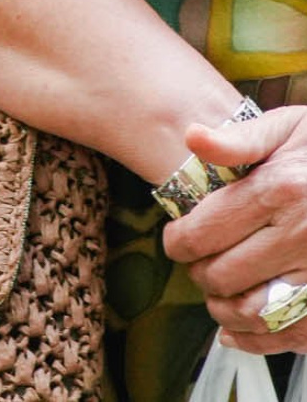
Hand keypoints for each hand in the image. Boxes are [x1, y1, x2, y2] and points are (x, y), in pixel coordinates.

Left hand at [164, 107, 306, 351]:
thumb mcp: (290, 127)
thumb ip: (240, 139)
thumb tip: (193, 137)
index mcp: (280, 190)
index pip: (205, 229)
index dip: (179, 242)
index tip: (176, 241)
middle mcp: (302, 236)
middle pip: (225, 274)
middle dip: (199, 274)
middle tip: (196, 268)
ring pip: (256, 311)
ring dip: (225, 311)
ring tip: (216, 299)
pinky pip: (296, 335)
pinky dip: (262, 342)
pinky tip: (241, 333)